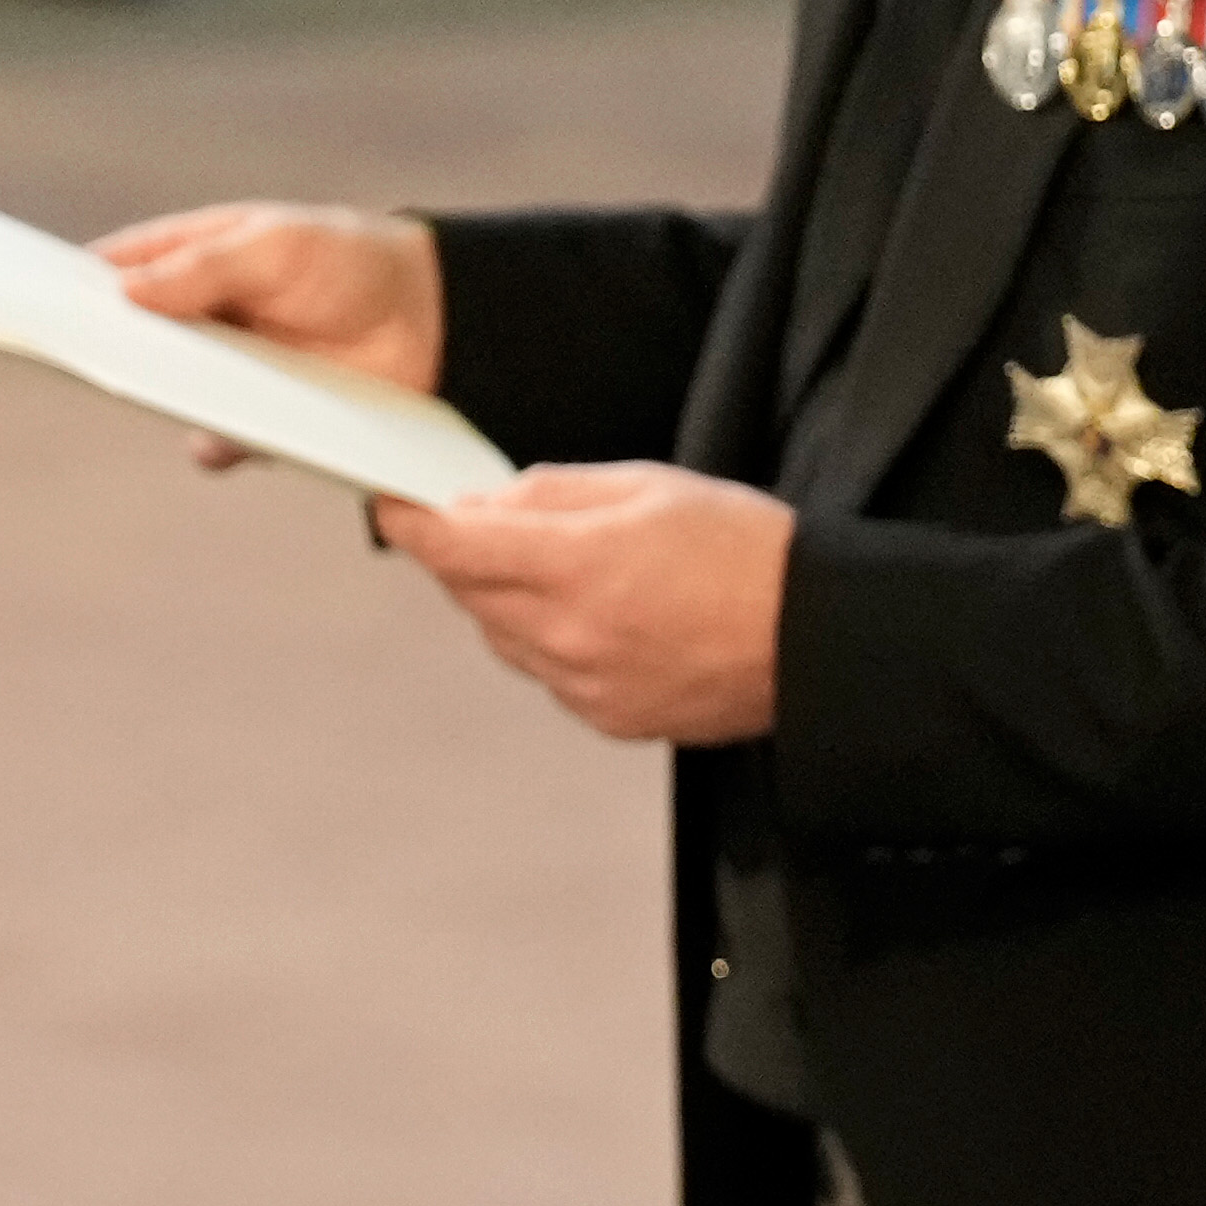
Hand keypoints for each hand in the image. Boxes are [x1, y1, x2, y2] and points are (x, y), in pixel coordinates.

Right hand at [94, 200, 444, 468]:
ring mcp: (222, 375)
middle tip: (67, 349)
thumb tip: (125, 290)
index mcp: (191, 260)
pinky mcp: (256, 424)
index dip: (70, 282)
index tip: (29, 294)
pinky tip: (210, 440)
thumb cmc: (347, 263)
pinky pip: (215, 443)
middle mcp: (195, 320)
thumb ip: (204, 267)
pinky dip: (210, 444)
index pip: (114, 268)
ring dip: (152, 395)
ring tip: (138, 391)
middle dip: (97, 344)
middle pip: (127, 336)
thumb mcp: (278, 247)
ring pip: (165, 393)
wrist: (432, 325)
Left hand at [368, 462, 789, 742]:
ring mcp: (583, 685)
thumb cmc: (744, 551)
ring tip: (573, 571)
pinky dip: (550, 641)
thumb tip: (483, 503)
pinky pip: (546, 673)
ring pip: (502, 637)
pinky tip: (603, 617)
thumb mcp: (647, 487)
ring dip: (509, 600)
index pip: (456, 547)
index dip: (413, 523)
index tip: (394, 505)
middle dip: (469, 556)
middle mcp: (569, 635)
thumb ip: (551, 495)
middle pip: (470, 594)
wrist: (811, 638)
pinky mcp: (604, 718)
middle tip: (494, 524)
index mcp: (577, 566)